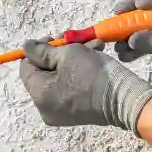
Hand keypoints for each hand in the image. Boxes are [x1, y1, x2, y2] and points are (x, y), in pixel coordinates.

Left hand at [19, 38, 151, 132]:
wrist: (125, 99)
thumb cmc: (94, 75)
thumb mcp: (67, 55)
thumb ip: (42, 51)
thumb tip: (25, 47)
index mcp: (39, 95)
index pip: (26, 67)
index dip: (37, 50)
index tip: (54, 38)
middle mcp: (45, 108)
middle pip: (43, 73)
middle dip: (58, 53)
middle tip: (72, 40)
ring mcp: (60, 112)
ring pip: (58, 78)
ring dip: (72, 59)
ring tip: (91, 45)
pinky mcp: (75, 112)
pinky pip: (69, 88)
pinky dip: (78, 72)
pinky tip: (94, 56)